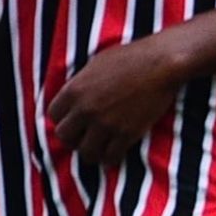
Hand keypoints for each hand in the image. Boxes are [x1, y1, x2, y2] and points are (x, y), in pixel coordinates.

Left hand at [49, 36, 183, 164]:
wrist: (162, 63)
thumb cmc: (131, 57)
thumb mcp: (96, 63)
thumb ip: (80, 83)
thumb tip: (72, 97)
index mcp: (75, 89)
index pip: (53, 115)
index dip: (63, 118)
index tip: (73, 119)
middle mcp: (86, 109)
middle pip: (64, 137)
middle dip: (73, 137)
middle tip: (84, 135)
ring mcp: (105, 124)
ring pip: (85, 153)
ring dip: (91, 151)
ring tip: (99, 147)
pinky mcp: (126, 134)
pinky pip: (110, 158)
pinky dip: (111, 158)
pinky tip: (114, 152)